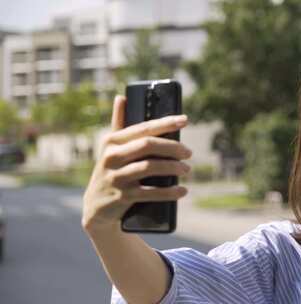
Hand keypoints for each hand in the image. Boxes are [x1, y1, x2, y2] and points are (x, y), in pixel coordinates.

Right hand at [82, 96, 190, 233]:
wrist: (96, 209)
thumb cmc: (111, 172)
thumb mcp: (111, 149)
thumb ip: (118, 124)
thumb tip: (121, 96)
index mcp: (111, 141)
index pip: (143, 128)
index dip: (166, 123)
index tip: (185, 120)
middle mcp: (111, 157)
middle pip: (148, 145)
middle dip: (172, 147)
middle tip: (189, 153)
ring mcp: (115, 178)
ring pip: (149, 167)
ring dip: (173, 167)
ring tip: (187, 169)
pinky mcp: (121, 197)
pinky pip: (150, 192)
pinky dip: (169, 192)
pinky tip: (182, 191)